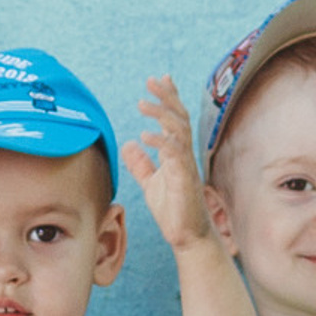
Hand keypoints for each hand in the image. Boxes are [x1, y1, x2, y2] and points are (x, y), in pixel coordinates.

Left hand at [120, 75, 218, 249]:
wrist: (187, 237)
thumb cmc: (173, 211)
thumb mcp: (151, 183)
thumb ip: (140, 164)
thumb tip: (128, 143)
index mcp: (177, 153)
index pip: (175, 118)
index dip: (169, 97)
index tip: (159, 79)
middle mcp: (184, 155)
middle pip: (179, 117)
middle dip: (167, 96)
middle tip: (151, 80)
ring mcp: (186, 166)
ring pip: (179, 131)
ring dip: (162, 114)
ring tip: (143, 103)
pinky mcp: (184, 180)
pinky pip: (175, 154)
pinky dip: (161, 142)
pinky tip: (145, 136)